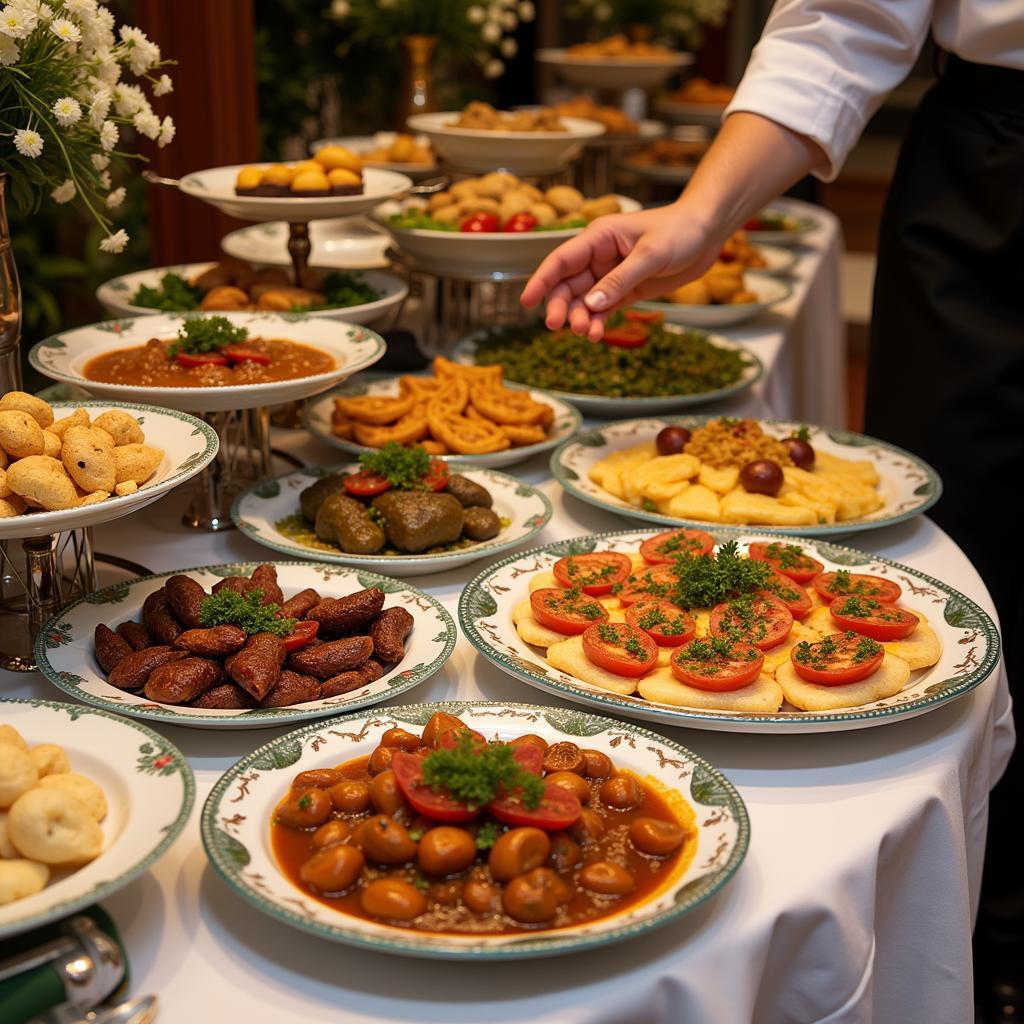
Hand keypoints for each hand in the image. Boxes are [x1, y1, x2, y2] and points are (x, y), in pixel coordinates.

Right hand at [520, 202, 722, 340]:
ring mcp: (610, 275)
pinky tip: (596, 335)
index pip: (561, 260)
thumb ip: (620, 280)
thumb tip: (591, 305)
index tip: (527, 302)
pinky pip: (603, 309)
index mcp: (598, 238)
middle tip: (557, 326)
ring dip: (580, 318)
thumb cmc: (680, 231)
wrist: (707, 232)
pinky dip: (597, 322)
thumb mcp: (651, 254)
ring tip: (587, 334)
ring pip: (583, 301)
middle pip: (567, 284)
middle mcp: (599, 257)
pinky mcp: (625, 290)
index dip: (542, 280)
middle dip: (560, 306)